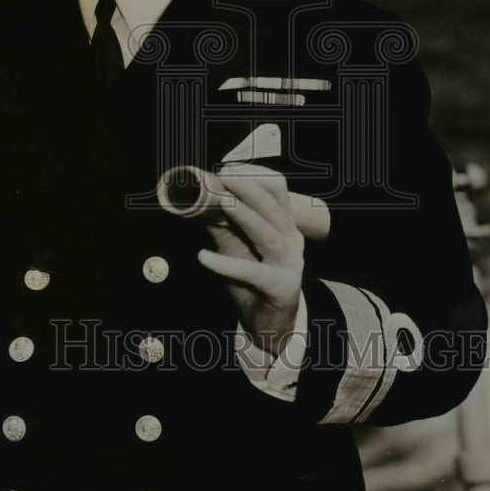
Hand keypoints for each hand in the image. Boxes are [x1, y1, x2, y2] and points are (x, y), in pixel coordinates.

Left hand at [196, 162, 303, 356]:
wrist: (268, 322)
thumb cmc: (252, 277)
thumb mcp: (236, 243)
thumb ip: (221, 221)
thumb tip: (197, 196)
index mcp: (285, 223)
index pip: (278, 188)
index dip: (254, 174)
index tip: (227, 168)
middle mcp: (292, 239)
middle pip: (274, 206)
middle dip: (249, 187)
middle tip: (223, 176)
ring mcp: (290, 264)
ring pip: (268, 234)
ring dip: (244, 216)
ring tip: (221, 203)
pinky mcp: (281, 287)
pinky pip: (252, 273)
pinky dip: (226, 264)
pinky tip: (203, 257)